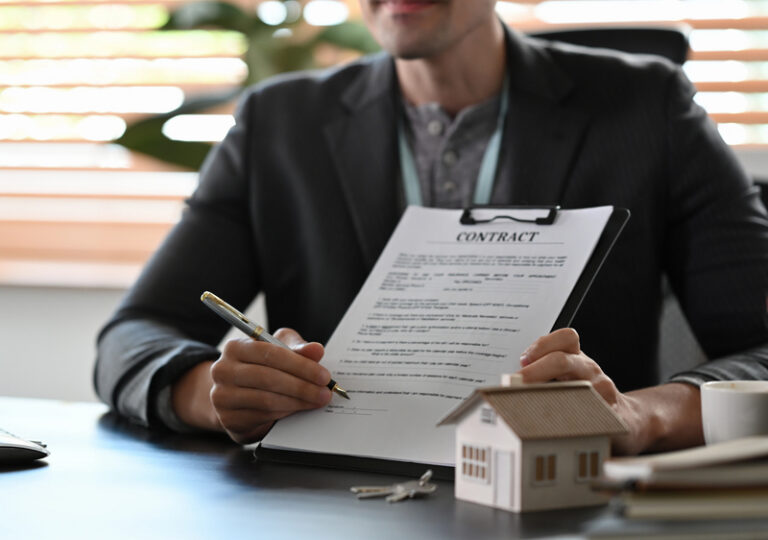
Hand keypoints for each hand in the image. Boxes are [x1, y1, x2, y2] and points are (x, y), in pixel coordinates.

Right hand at [208, 328, 332, 443]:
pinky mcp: (228, 419)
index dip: (300, 365)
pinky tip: (298, 409)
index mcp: (235, 347)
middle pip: (268, 378)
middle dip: (302, 387)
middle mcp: (223, 370)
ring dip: (297, 402)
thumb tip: (316, 349)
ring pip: (266, 399)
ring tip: (316, 401)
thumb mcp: (280, 350)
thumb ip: (298, 348)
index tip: (323, 376)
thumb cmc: (263, 367)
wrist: (238, 396)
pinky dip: (284, 413)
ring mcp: (222, 396)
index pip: (270, 354)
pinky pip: (262, 416)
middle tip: (324, 393)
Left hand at [517, 328, 648, 454]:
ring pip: (574, 387)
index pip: (565, 338)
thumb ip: (543, 372)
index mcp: (577, 358)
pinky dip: (569, 420)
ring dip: (547, 395)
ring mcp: (602, 391)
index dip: (542, 345)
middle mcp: (590, 370)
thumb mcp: (570, 375)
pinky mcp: (610, 415)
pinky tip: (554, 426)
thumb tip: (508, 382)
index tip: (523, 360)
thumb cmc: (589, 394)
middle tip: (517, 383)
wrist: (628, 418)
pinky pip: (589, 416)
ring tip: (529, 405)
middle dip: (535, 371)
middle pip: (562, 360)